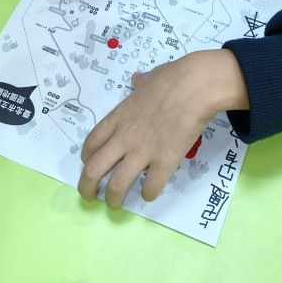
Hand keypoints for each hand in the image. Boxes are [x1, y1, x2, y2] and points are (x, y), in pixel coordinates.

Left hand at [78, 49, 247, 208]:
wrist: (196, 86)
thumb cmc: (172, 78)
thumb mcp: (149, 78)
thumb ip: (139, 83)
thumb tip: (137, 79)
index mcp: (118, 118)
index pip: (90, 144)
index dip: (86, 159)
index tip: (88, 166)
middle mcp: (124, 138)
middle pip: (94, 170)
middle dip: (87, 188)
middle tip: (90, 196)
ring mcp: (143, 152)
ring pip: (117, 185)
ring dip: (113, 199)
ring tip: (116, 205)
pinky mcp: (164, 162)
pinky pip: (150, 188)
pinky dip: (147, 194)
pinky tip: (149, 193)